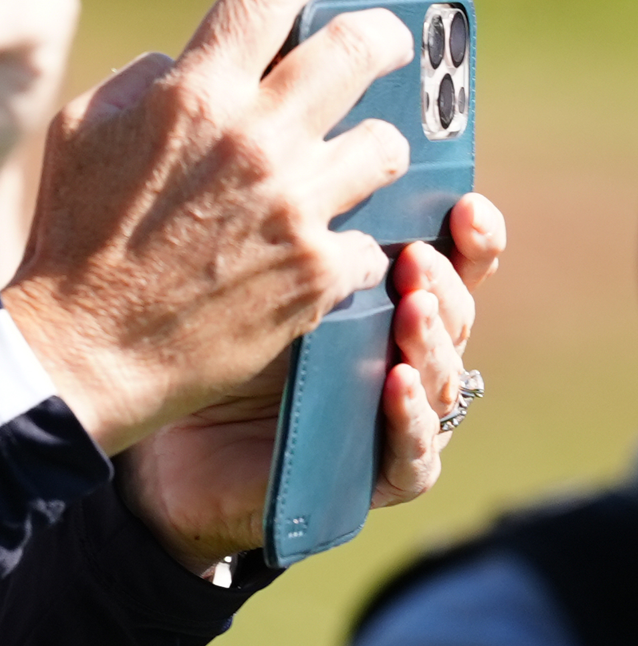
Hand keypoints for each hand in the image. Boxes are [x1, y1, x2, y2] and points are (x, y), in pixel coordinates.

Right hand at [1, 0, 415, 454]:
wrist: (83, 351)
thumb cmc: (71, 237)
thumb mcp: (78, 131)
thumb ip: (144, 81)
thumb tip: (193, 62)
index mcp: (193, 93)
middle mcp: (255, 138)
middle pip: (364, 48)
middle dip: (383, 40)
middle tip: (380, 48)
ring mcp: (296, 206)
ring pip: (388, 146)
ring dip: (368, 152)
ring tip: (345, 167)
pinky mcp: (320, 272)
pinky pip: (371, 237)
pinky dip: (347, 243)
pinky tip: (315, 253)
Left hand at [119, 193, 507, 573]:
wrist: (175, 447)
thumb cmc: (220, 349)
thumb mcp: (261, 286)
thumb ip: (303, 243)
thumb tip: (322, 168)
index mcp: (391, 306)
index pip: (453, 267)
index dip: (470, 238)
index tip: (466, 204)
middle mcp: (409, 359)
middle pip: (454, 316)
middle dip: (441, 284)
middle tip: (416, 256)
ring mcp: (400, 419)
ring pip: (442, 379)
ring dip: (430, 342)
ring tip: (410, 309)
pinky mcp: (380, 477)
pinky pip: (414, 451)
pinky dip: (410, 417)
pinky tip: (396, 383)